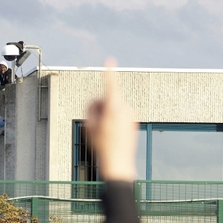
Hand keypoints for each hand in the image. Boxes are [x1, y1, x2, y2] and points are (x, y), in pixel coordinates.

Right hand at [85, 58, 137, 181]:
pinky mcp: (134, 121)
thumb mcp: (89, 126)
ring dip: (107, 115)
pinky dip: (114, 121)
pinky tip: (112, 135)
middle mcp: (125, 109)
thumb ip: (91, 108)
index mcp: (114, 108)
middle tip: (94, 124)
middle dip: (99, 107)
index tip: (109, 59)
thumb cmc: (102, 146)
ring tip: (104, 134)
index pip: (110, 86)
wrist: (119, 163)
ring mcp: (131, 115)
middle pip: (108, 99)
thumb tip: (97, 102)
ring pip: (114, 108)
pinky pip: (120, 115)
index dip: (109, 72)